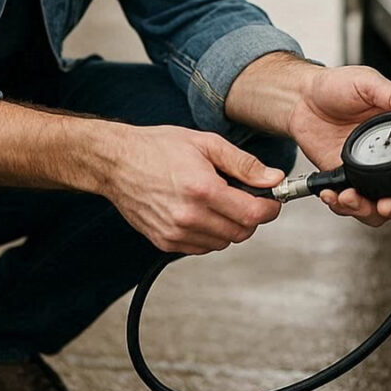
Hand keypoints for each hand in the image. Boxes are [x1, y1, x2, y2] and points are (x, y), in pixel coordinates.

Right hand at [105, 125, 284, 254]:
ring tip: (216, 200)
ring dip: (229, 225)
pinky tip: (200, 211)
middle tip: (243, 195)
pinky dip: (209, 233)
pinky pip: (202, 247)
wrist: (116, 162)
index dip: (269, 208)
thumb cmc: (158, 148)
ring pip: (223, 242)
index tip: (271, 200)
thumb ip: (243, 164)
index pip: (253, 214)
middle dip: (250, 216)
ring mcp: (175, 233)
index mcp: (202, 189)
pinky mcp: (165, 242)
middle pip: (241, 232)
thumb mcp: (205, 143)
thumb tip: (273, 178)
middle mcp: (189, 216)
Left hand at [288, 64, 390, 226]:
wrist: (301, 97)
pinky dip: (341, 205)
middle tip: (385, 204)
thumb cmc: (334, 85)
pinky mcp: (341, 178)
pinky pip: (348, 202)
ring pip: (375, 206)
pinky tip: (333, 195)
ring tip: (350, 198)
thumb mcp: (366, 82)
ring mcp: (363, 171)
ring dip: (366, 210)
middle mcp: (383, 158)